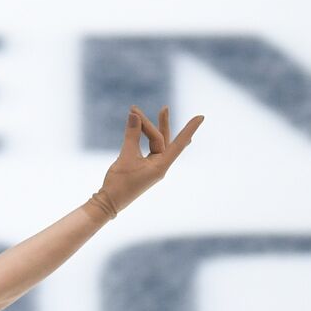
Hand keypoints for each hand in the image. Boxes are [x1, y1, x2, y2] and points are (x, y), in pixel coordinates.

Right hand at [89, 104, 204, 218]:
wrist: (108, 202)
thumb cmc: (119, 182)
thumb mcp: (125, 156)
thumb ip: (131, 135)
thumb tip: (134, 115)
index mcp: (160, 165)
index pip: (178, 143)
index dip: (189, 129)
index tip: (201, 117)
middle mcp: (160, 165)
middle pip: (162, 139)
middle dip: (160, 124)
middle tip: (164, 108)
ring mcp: (152, 167)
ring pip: (155, 143)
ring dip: (147, 129)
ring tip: (138, 114)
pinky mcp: (144, 167)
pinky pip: (148, 148)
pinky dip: (144, 138)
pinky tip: (147, 132)